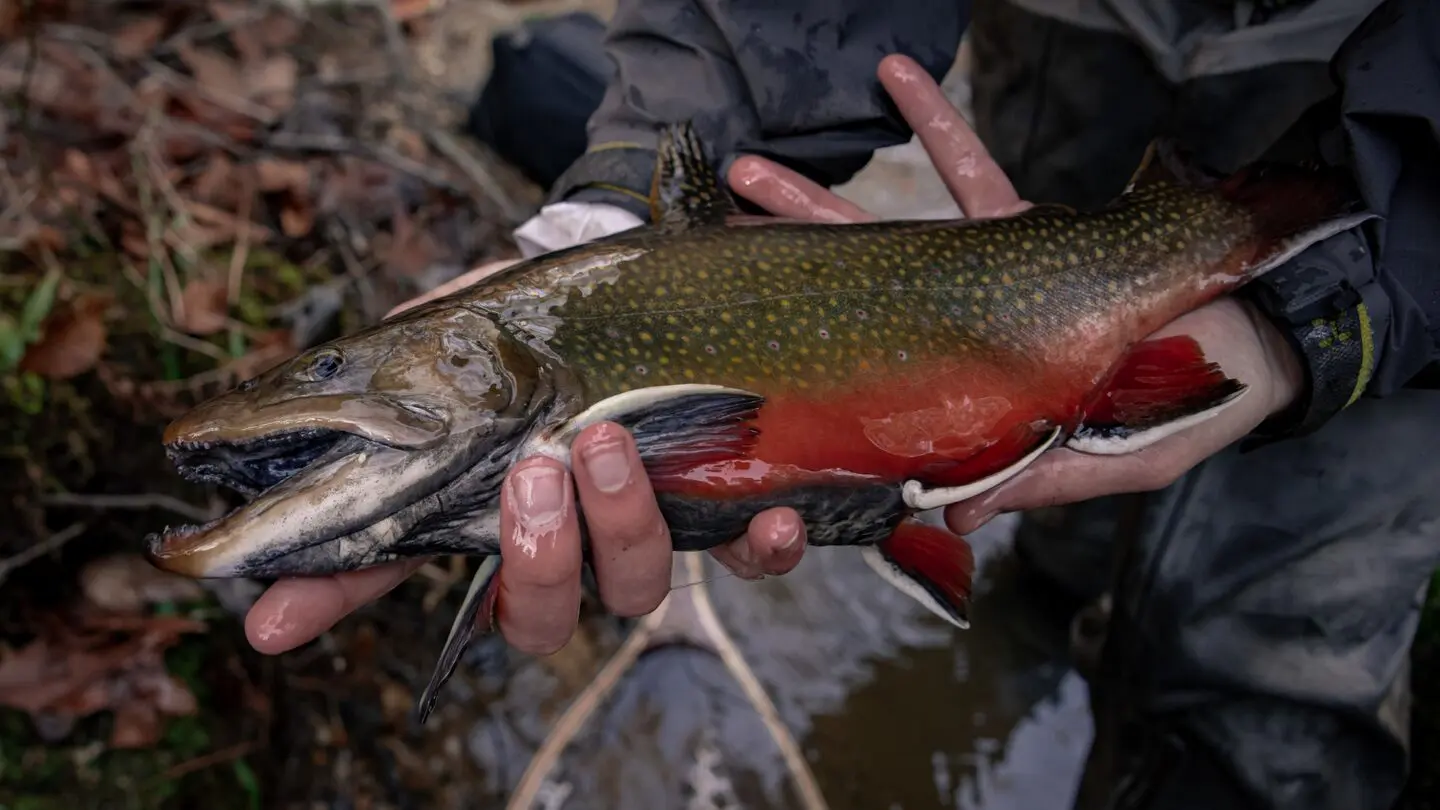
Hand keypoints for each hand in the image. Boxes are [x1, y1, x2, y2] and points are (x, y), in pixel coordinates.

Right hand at [243, 279, 807, 655]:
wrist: (655, 275)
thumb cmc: (551, 309)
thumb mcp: (477, 316)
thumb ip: (425, 349)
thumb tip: (353, 377)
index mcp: (483, 506)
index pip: (390, 571)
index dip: (329, 600)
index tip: (269, 621)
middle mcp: (564, 542)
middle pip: (536, 614)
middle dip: (534, 557)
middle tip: (532, 472)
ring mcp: (644, 536)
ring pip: (632, 591)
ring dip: (621, 530)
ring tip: (606, 443)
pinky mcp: (727, 512)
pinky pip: (747, 563)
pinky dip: (760, 548)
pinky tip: (768, 514)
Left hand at [721, 55, 1304, 535]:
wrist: (1249, 347)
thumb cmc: (1179, 415)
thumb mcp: (1108, 463)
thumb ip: (1033, 476)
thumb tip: (952, 517)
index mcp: (967, 397)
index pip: (872, 393)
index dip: (810, 384)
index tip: (741, 370)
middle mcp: (955, 339)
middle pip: (845, 309)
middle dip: (777, 287)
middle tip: (707, 259)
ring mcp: (981, 280)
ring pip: (882, 238)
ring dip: (817, 203)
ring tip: (748, 169)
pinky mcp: (1024, 227)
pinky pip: (969, 167)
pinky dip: (933, 124)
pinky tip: (895, 76)